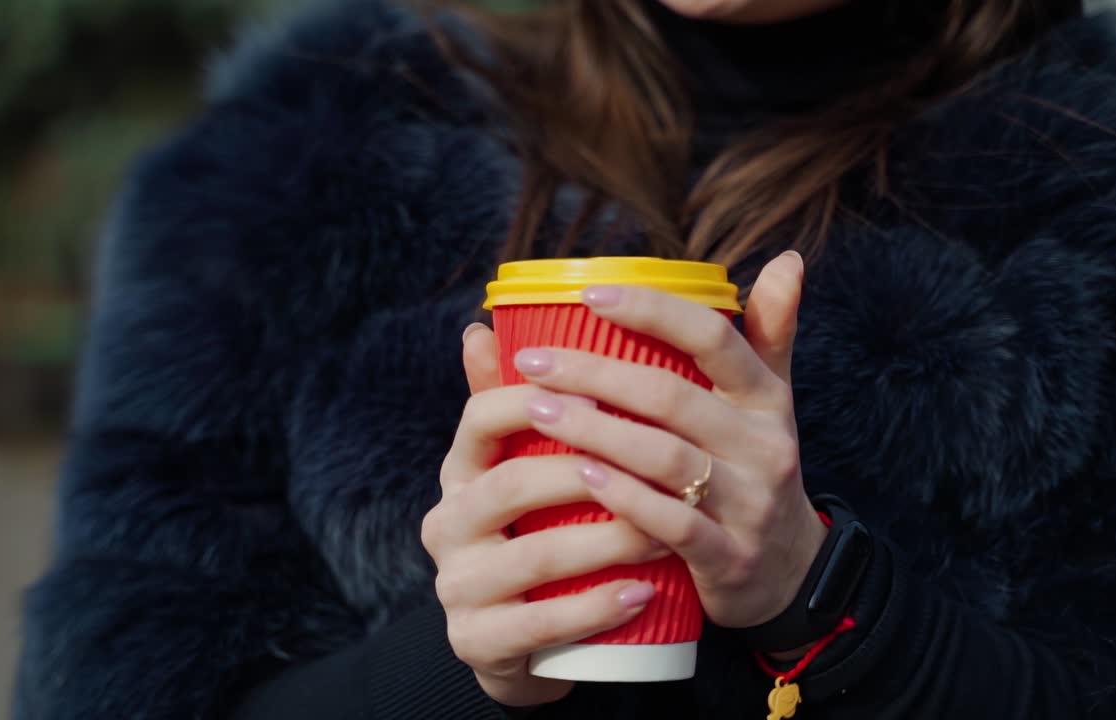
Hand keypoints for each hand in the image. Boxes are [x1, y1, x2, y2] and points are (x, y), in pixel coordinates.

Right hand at [420, 326, 670, 707]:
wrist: (520, 637)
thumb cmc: (538, 531)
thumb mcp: (526, 467)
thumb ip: (521, 403)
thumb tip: (486, 323)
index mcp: (460, 472)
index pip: (481, 417)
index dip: (537, 397)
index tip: (601, 388)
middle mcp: (447, 524)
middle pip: (512, 485)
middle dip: (590, 471)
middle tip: (661, 463)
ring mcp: (458, 586)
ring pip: (535, 555)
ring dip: (608, 540)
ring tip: (668, 529)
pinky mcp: (478, 641)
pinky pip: (542, 623)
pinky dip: (597, 607)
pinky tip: (643, 593)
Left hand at [509, 252, 827, 630]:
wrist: (789, 573)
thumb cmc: (754, 469)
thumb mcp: (769, 403)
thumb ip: (764, 334)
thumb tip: (788, 257)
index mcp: (765, 397)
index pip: (713, 337)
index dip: (652, 311)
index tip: (589, 294)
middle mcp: (764, 445)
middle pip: (673, 396)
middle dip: (596, 374)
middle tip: (530, 363)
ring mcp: (750, 504)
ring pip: (666, 457)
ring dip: (596, 432)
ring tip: (537, 411)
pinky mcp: (730, 558)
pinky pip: (672, 523)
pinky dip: (624, 498)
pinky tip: (580, 477)